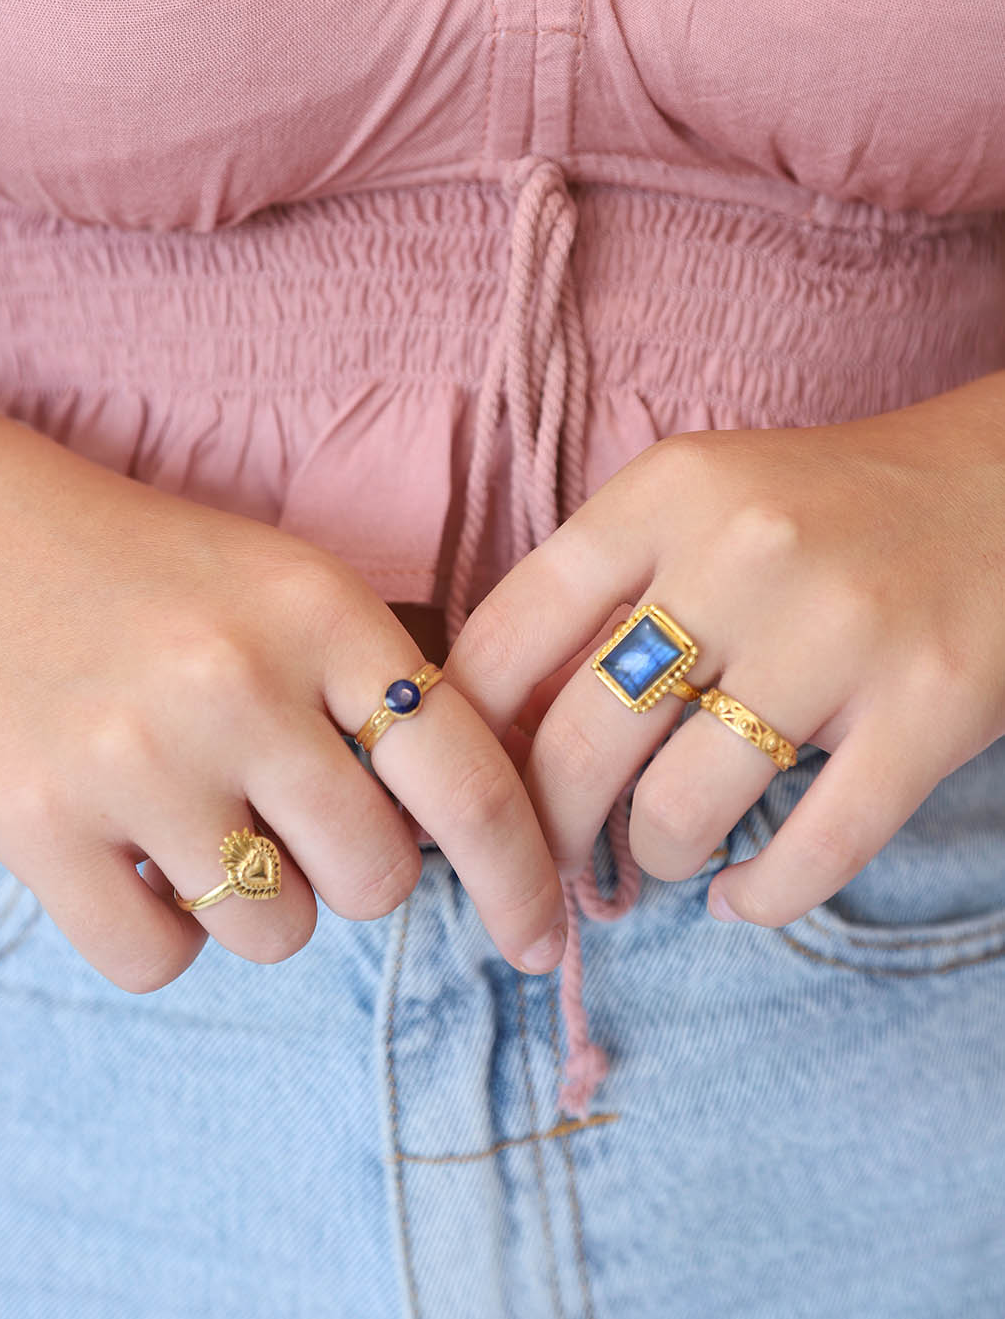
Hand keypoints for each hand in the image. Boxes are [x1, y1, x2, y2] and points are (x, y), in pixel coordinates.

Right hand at [0, 399, 568, 988]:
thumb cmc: (155, 576)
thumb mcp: (290, 588)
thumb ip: (379, 691)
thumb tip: (468, 837)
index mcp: (321, 610)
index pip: (467, 779)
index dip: (522, 877)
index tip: (543, 939)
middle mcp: (238, 682)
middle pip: (377, 879)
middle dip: (354, 869)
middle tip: (292, 813)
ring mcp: (136, 757)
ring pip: (276, 932)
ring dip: (258, 902)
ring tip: (201, 818)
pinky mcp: (38, 823)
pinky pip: (160, 963)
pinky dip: (164, 931)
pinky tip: (137, 856)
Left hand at [443, 374, 1004, 925]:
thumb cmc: (824, 510)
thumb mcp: (700, 504)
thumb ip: (603, 589)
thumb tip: (495, 722)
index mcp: (666, 494)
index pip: (506, 638)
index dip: (466, 740)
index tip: (466, 789)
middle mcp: (742, 554)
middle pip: (578, 745)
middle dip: (548, 831)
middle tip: (556, 858)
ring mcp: (837, 634)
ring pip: (679, 811)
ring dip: (652, 858)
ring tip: (665, 851)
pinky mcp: (926, 710)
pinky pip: (810, 854)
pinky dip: (758, 899)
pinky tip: (741, 895)